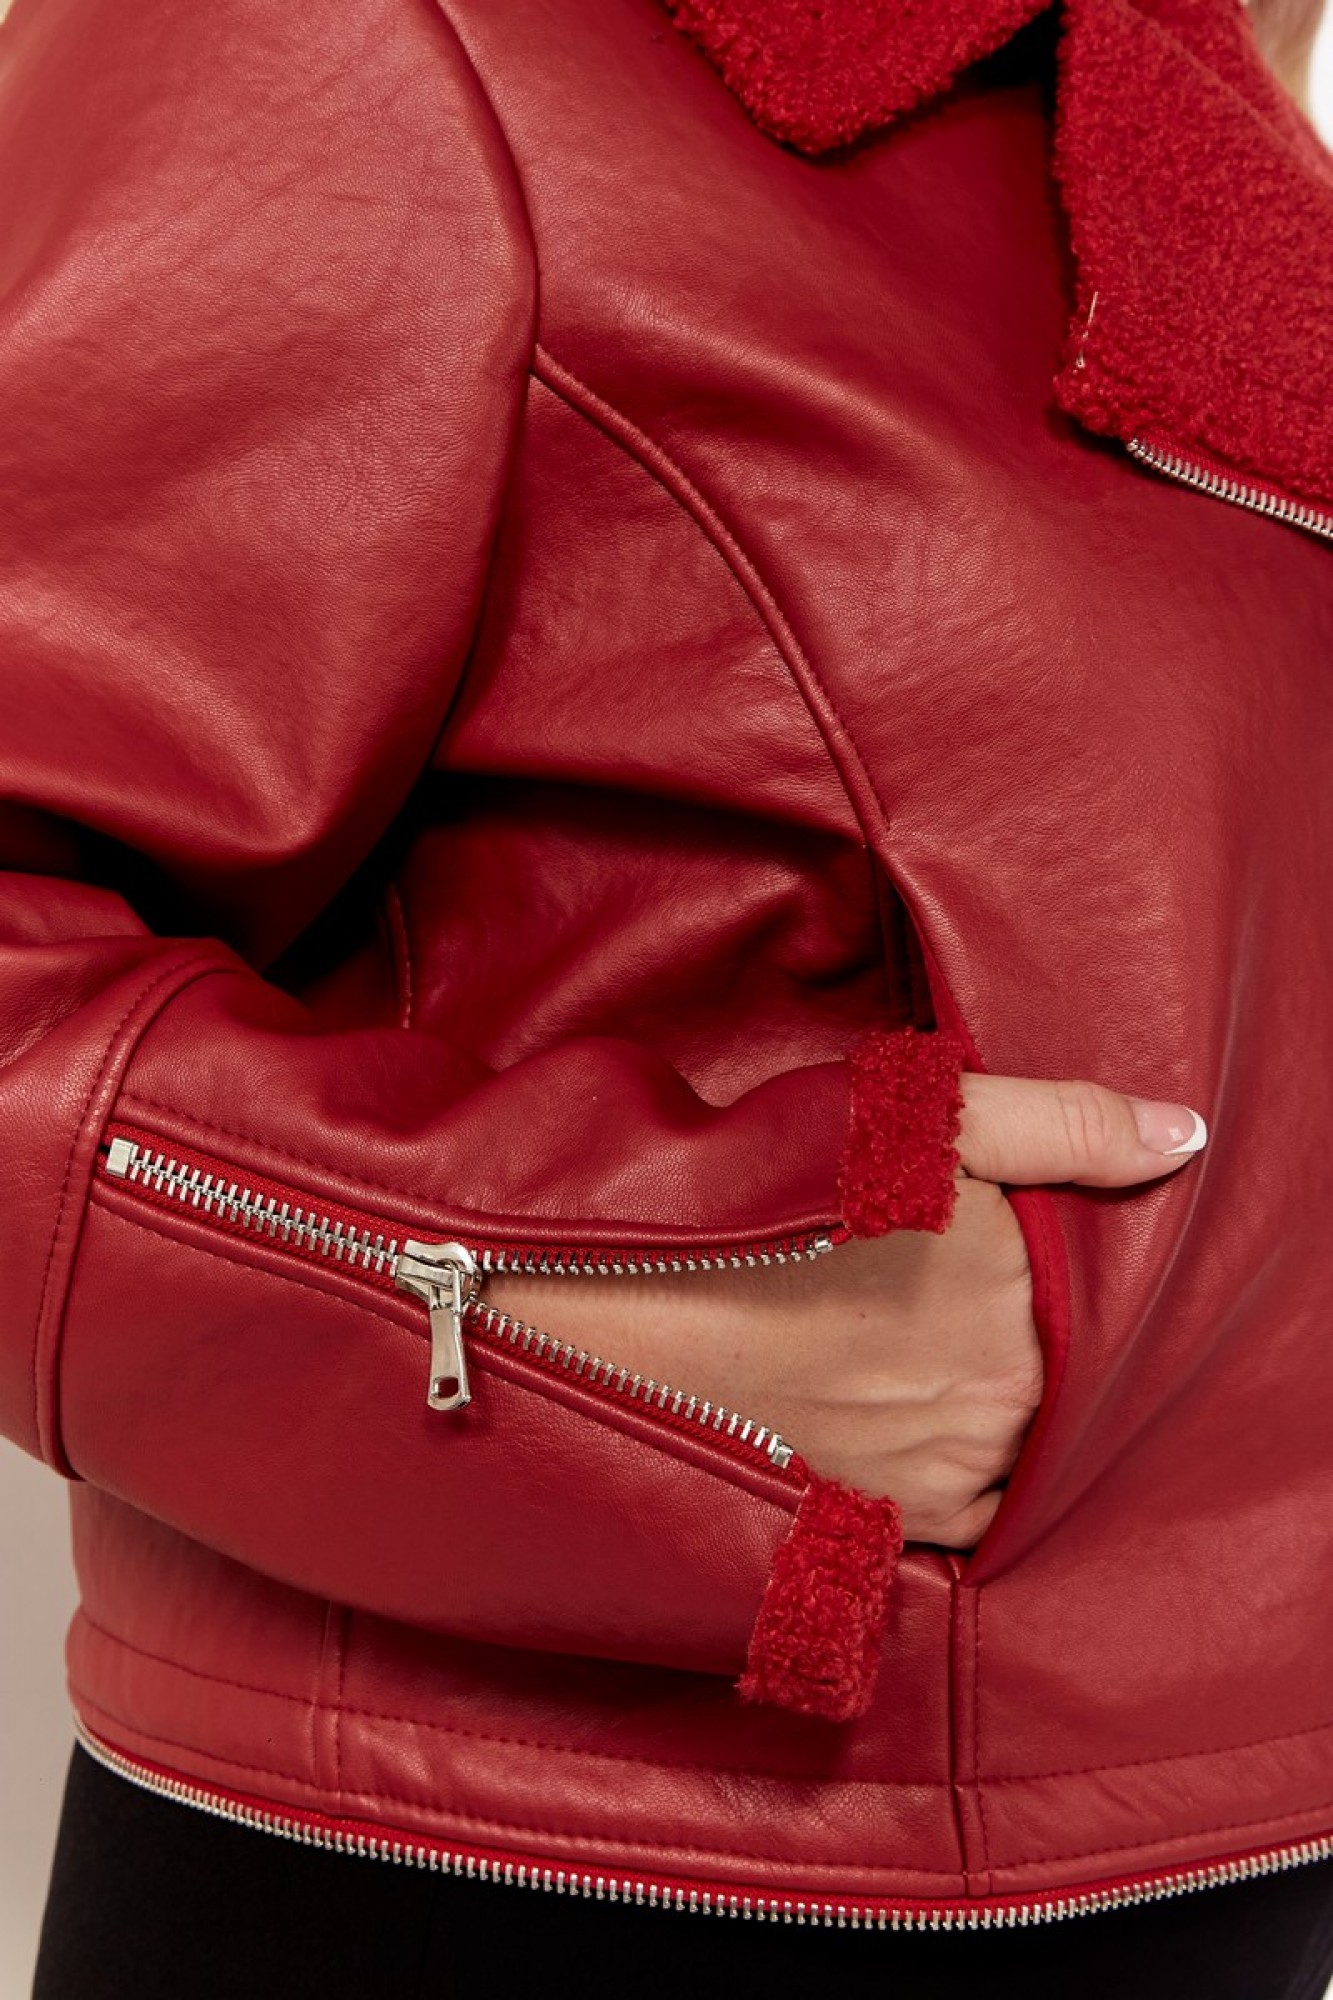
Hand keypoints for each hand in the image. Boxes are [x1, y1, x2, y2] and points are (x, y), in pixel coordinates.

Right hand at [484, 1074, 1206, 1546]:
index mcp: (1025, 1311)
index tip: (970, 1240)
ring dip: (980, 1403)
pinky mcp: (882, 1520)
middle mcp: (997, 1409)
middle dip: (1006, 1332)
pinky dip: (951, 1469)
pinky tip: (903, 1416)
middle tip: (926, 1289)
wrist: (631, 1306)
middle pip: (1043, 1370)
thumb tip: (1181, 1138)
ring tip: (909, 1347)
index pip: (1083, 1295)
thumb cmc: (773, 1204)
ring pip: (1006, 1438)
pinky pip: (964, 1510)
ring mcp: (940, 1475)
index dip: (1035, 1264)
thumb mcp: (928, 1122)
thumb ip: (1063, 1123)